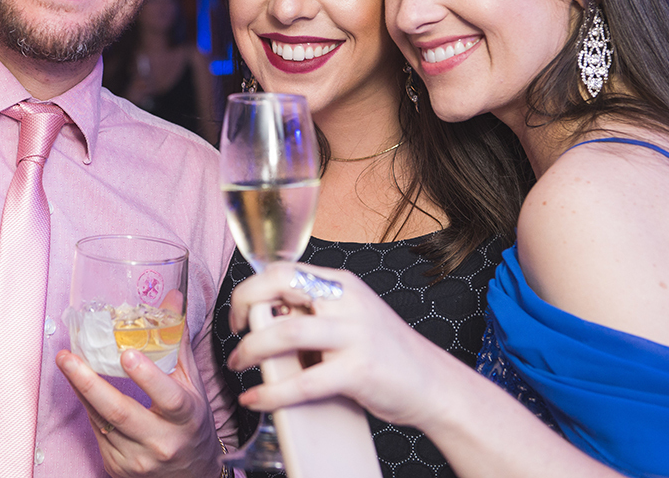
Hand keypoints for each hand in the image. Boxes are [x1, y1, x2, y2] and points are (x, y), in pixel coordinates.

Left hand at [56, 320, 222, 477]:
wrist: (191, 475)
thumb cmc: (191, 423)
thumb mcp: (193, 386)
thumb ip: (177, 342)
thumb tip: (171, 297)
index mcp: (186, 418)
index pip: (168, 397)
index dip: (147, 376)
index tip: (126, 354)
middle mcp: (162, 442)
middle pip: (121, 413)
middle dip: (90, 383)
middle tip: (68, 357)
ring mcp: (137, 459)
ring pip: (102, 421)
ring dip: (81, 390)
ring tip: (66, 362)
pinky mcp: (117, 467)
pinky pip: (96, 432)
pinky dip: (87, 406)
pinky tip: (80, 385)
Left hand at [227, 262, 457, 431]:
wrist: (435, 385)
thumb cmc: (384, 353)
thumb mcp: (351, 317)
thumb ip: (315, 312)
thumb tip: (263, 319)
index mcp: (342, 284)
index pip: (284, 269)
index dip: (251, 288)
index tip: (240, 315)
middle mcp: (348, 301)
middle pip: (280, 284)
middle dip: (244, 305)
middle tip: (233, 333)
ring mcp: (355, 334)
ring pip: (287, 331)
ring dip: (251, 349)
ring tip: (238, 364)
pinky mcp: (359, 371)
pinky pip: (304, 381)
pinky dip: (272, 392)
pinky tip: (256, 399)